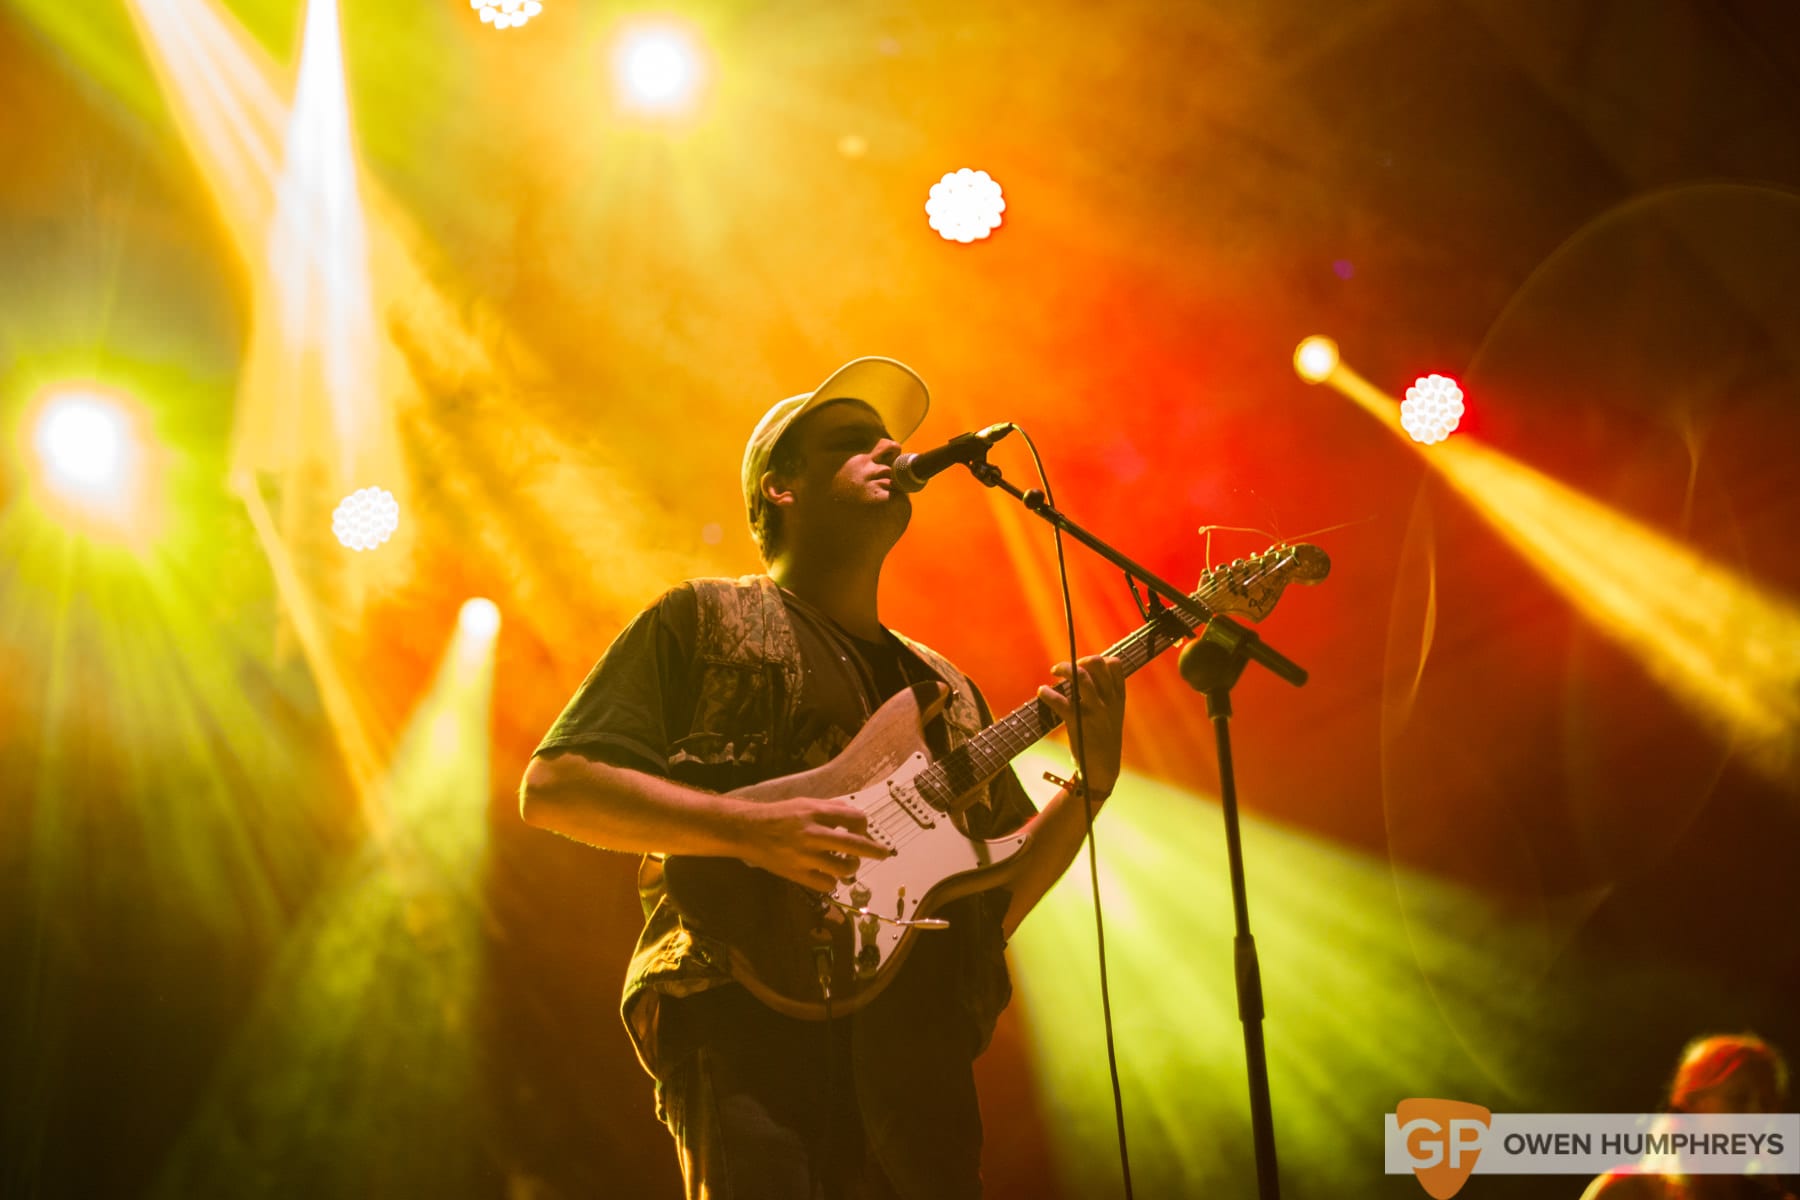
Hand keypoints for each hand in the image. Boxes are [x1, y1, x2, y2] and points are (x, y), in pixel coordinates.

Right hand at [733, 797, 893, 892]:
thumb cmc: (779, 815)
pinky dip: (832, 881)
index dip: (864, 826)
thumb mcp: (804, 803)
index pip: (854, 818)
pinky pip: (826, 884)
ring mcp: (805, 856)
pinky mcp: (797, 874)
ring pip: (842, 868)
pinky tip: (830, 875)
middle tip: (884, 854)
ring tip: (850, 866)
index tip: (863, 831)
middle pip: (853, 844)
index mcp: (815, 812)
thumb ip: (830, 808)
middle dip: (874, 850)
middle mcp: (812, 833)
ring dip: (852, 868)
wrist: (748, 831)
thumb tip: (854, 817)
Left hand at [1037, 654, 1126, 798]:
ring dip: (1064, 668)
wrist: (1102, 769)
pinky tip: (1042, 692)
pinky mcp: (1079, 723)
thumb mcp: (1112, 716)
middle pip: (1097, 665)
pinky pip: (1061, 701)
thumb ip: (1104, 697)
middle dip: (1080, 659)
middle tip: (1067, 668)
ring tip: (1054, 671)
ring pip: (1080, 677)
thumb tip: (1083, 675)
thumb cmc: (1103, 741)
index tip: (1085, 665)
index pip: (1115, 665)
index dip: (1099, 659)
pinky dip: (1047, 693)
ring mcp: (1095, 711)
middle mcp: (1109, 702)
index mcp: (1118, 699)